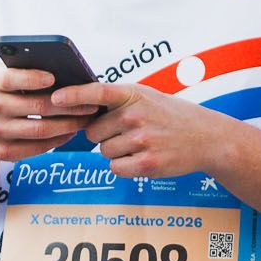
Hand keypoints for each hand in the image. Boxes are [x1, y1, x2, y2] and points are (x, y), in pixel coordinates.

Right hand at [0, 64, 98, 164]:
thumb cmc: (3, 92)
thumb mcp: (6, 75)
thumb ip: (27, 69)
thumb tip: (68, 71)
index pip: (11, 79)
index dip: (32, 78)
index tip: (54, 77)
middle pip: (36, 107)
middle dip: (69, 106)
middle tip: (91, 104)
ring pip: (39, 130)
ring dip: (68, 125)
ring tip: (86, 119)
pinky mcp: (1, 152)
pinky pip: (35, 148)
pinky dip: (57, 141)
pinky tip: (70, 133)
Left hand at [49, 81, 239, 183]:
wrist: (207, 138)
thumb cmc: (170, 116)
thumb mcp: (146, 97)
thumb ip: (116, 101)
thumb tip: (78, 110)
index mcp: (134, 94)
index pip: (97, 92)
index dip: (73, 96)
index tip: (54, 100)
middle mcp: (136, 115)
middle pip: (93, 132)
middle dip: (103, 136)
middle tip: (127, 133)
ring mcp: (142, 140)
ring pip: (104, 152)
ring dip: (116, 152)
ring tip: (140, 144)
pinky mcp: (147, 164)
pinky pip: (116, 168)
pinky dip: (124, 166)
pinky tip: (143, 157)